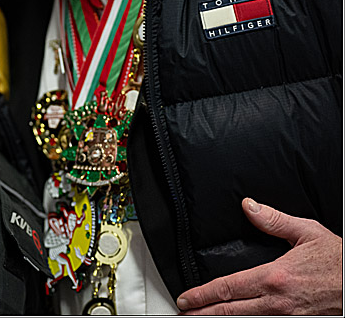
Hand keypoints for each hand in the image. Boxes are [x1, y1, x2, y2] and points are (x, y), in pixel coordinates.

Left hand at [176, 198, 341, 314]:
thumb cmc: (340, 261)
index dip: (202, 295)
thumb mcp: (308, 233)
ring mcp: (289, 317)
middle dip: (204, 314)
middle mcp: (278, 302)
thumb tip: (249, 206)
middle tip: (185, 314)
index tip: (186, 298)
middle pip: (231, 312)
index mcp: (275, 277)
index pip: (228, 288)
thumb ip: (274, 220)